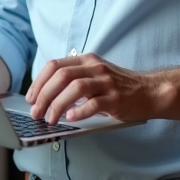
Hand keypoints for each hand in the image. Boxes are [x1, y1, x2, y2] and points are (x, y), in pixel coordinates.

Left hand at [26, 53, 163, 124]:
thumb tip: (44, 97)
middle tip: (36, 112)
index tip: (31, 98)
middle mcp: (95, 68)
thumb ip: (74, 80)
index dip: (38, 82)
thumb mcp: (94, 75)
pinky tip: (70, 118)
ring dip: (58, 105)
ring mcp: (106, 82)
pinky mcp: (116, 98)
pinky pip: (94, 103)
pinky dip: (79, 111)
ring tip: (51, 119)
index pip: (54, 66)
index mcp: (86, 61)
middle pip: (61, 76)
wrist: (149, 91)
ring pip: (75, 88)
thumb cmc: (118, 87)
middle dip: (44, 95)